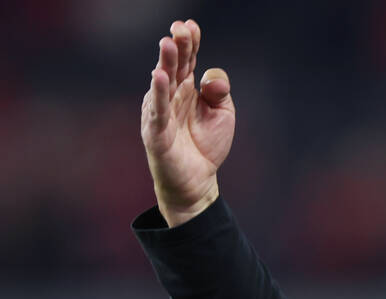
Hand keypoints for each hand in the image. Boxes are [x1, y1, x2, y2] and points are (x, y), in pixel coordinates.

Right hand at [141, 19, 234, 226]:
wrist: (198, 180)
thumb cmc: (207, 145)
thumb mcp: (224, 114)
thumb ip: (220, 92)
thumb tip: (211, 78)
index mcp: (187, 88)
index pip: (188, 60)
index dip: (190, 43)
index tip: (191, 26)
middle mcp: (171, 95)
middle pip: (175, 65)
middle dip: (177, 46)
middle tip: (180, 29)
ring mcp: (161, 111)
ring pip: (163, 83)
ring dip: (165, 62)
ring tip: (168, 43)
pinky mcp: (156, 131)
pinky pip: (157, 110)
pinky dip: (158, 93)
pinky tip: (159, 76)